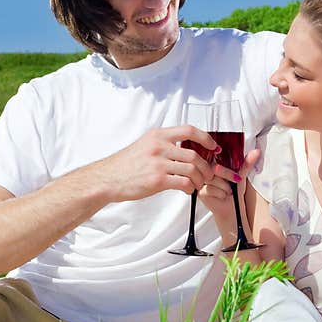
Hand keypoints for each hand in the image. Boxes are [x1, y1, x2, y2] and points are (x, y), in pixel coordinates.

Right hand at [99, 125, 217, 201]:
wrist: (108, 178)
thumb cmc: (125, 165)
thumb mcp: (145, 145)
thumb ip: (164, 144)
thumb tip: (184, 149)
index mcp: (158, 135)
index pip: (189, 130)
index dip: (206, 138)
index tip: (213, 147)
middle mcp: (159, 146)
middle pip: (195, 154)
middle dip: (206, 167)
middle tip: (208, 174)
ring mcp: (158, 163)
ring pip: (192, 169)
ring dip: (199, 179)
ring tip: (197, 184)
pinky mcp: (157, 180)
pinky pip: (184, 183)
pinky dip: (190, 188)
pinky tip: (187, 190)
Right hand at [197, 148, 260, 236]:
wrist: (232, 207)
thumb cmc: (234, 191)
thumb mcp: (241, 175)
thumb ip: (246, 163)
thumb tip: (257, 152)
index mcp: (213, 165)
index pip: (217, 159)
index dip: (227, 169)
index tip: (236, 177)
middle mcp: (206, 172)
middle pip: (215, 169)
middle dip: (228, 177)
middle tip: (233, 184)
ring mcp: (201, 182)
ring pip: (214, 179)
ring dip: (225, 187)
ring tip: (227, 191)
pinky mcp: (201, 192)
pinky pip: (212, 189)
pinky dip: (221, 194)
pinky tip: (222, 197)